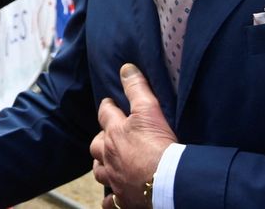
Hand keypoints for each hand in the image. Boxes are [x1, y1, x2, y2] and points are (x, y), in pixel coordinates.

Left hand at [91, 64, 175, 208]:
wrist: (167, 182)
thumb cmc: (159, 145)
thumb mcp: (149, 110)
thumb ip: (137, 88)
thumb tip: (126, 68)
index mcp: (115, 133)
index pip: (105, 114)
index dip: (107, 107)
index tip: (109, 104)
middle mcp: (109, 156)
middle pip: (96, 146)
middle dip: (101, 139)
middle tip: (108, 136)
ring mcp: (114, 178)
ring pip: (99, 172)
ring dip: (102, 166)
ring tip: (108, 163)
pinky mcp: (123, 198)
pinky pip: (110, 200)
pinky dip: (111, 197)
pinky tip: (115, 195)